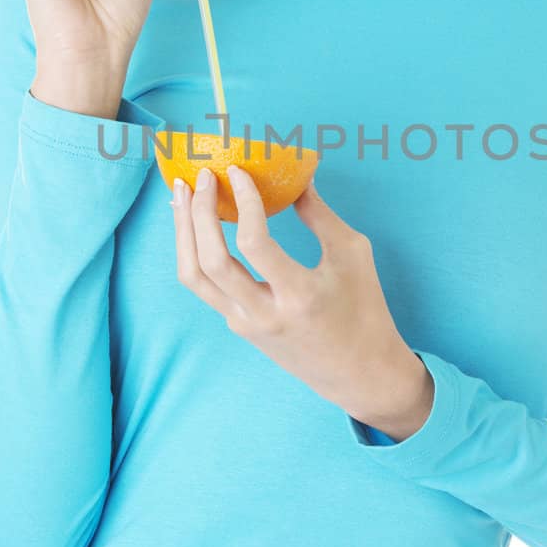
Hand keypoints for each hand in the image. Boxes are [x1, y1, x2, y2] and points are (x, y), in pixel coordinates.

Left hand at [170, 165, 433, 434]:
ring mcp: (245, 324)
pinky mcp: (239, 327)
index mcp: (299, 295)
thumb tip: (298, 174)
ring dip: (183, 232)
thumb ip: (319, 214)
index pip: (254, 243)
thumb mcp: (353, 255)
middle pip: (210, 261)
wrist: (359, 374)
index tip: (238, 172)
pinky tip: (195, 225)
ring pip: (194, 277)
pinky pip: (205, 287)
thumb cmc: (364, 311)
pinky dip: (194, 251)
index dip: (242, 202)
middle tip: (202, 177)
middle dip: (198, 213)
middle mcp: (263, 314)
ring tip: (182, 195)